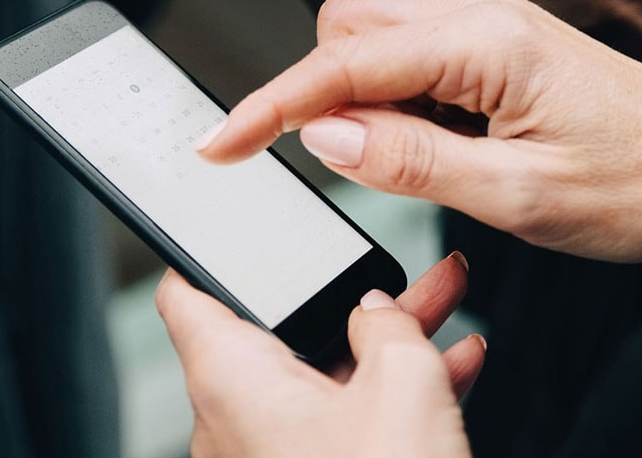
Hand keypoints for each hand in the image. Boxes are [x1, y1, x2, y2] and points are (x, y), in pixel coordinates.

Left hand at [157, 254, 484, 457]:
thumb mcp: (405, 385)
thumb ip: (390, 325)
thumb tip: (381, 310)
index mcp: (229, 380)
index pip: (188, 290)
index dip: (215, 245)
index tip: (241, 216)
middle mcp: (234, 423)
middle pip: (278, 330)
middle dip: (348, 295)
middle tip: (398, 265)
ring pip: (322, 378)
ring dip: (385, 344)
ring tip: (446, 306)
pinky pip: (340, 425)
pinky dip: (386, 397)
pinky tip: (453, 367)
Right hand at [197, 0, 641, 262]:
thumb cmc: (639, 182)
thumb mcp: (520, 194)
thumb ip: (413, 161)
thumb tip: (326, 134)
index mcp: (483, 42)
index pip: (341, 64)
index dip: (270, 107)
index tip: (219, 146)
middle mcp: (480, 16)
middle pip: (346, 32)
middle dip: (323, 95)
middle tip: (362, 166)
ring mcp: (491, 27)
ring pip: (377, 44)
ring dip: (368, 103)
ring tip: (433, 162)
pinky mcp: (500, 48)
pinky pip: (417, 62)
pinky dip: (404, 105)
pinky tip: (451, 147)